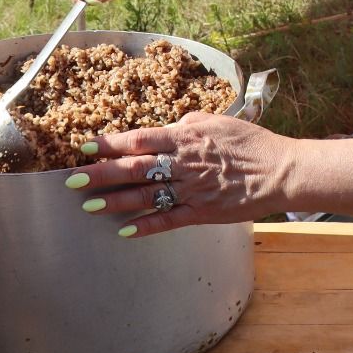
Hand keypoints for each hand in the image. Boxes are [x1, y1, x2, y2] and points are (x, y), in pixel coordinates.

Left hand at [61, 111, 294, 236]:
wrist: (279, 171)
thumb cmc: (251, 143)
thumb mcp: (218, 122)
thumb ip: (188, 124)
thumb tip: (166, 128)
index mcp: (186, 137)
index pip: (139, 139)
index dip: (109, 143)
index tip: (85, 146)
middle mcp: (184, 163)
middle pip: (134, 168)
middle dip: (101, 173)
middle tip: (73, 179)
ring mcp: (192, 190)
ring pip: (146, 196)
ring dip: (115, 200)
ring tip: (88, 205)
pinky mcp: (202, 212)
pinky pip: (169, 220)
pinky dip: (146, 225)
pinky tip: (125, 230)